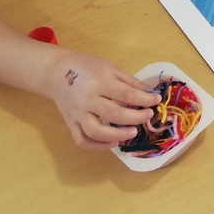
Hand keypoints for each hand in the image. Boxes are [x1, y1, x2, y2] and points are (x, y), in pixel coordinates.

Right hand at [45, 51, 161, 149]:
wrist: (56, 72)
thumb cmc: (87, 67)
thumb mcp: (110, 68)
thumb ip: (130, 82)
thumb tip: (150, 93)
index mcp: (100, 82)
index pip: (126, 94)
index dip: (144, 99)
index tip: (157, 100)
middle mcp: (87, 100)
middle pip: (114, 114)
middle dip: (135, 118)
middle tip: (147, 116)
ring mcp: (77, 114)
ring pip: (96, 131)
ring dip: (117, 135)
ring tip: (132, 132)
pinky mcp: (70, 123)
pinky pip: (82, 140)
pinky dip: (97, 146)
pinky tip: (112, 143)